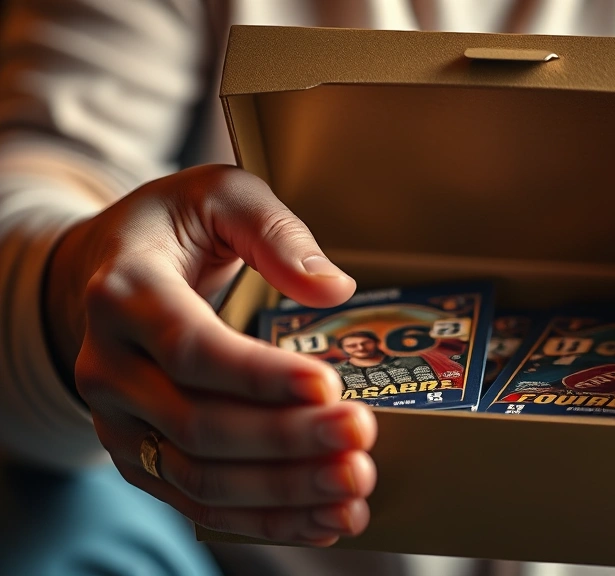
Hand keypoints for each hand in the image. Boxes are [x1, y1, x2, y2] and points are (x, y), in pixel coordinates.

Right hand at [47, 165, 375, 545]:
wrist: (109, 267)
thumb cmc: (177, 226)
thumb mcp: (223, 196)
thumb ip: (277, 234)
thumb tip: (334, 288)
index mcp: (125, 294)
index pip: (192, 348)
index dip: (260, 376)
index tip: (328, 386)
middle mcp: (110, 366)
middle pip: (198, 424)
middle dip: (287, 440)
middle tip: (361, 441)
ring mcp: (119, 420)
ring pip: (199, 476)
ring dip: (283, 492)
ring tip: (354, 490)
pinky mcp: (139, 454)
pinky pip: (198, 500)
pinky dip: (263, 519)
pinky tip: (321, 521)